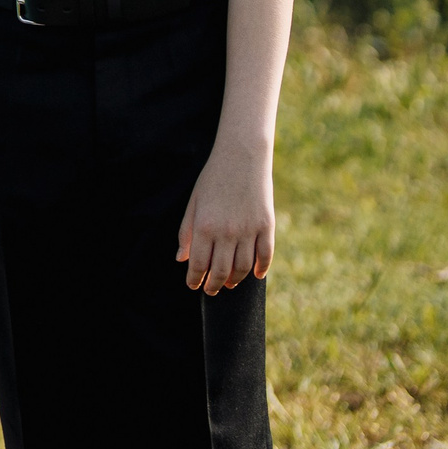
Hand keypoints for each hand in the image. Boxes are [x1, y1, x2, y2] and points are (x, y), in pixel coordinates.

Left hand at [179, 139, 274, 293]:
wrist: (241, 158)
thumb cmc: (212, 180)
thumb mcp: (193, 203)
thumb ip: (186, 232)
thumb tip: (181, 259)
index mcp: (205, 226)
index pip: (199, 264)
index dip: (195, 279)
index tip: (193, 286)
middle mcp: (227, 232)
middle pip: (221, 270)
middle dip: (214, 285)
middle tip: (210, 291)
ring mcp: (249, 230)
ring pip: (244, 267)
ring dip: (235, 280)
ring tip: (228, 283)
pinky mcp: (266, 226)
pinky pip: (265, 255)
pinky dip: (261, 269)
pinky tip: (255, 275)